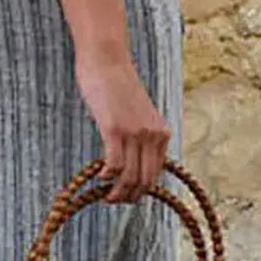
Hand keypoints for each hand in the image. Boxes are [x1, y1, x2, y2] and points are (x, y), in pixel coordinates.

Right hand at [75, 50, 170, 203]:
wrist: (107, 59)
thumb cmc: (117, 84)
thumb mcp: (138, 113)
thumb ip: (140, 134)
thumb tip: (130, 160)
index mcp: (161, 132)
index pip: (156, 174)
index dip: (142, 190)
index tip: (127, 195)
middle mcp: (152, 134)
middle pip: (145, 180)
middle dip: (130, 196)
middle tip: (113, 200)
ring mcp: (134, 132)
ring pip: (130, 177)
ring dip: (117, 192)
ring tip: (105, 196)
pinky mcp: (114, 129)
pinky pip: (114, 164)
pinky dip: (106, 177)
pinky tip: (99, 178)